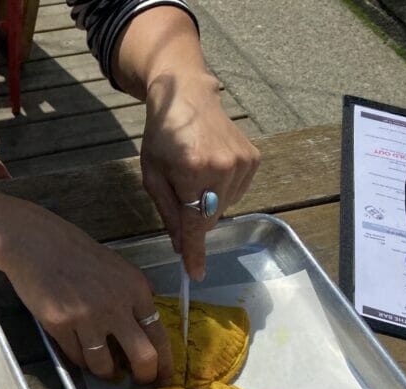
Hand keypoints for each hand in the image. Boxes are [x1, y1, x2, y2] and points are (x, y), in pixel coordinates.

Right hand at [1, 202, 172, 383]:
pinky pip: (77, 357)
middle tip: (140, 382)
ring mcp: (87, 318)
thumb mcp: (118, 268)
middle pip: (143, 357)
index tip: (163, 377)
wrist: (38, 245)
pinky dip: (81, 360)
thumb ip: (134, 294)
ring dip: (107, 372)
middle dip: (145, 376)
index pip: (159, 335)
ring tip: (105, 370)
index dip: (165, 363)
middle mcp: (116, 306)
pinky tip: (81, 353)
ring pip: (105, 364)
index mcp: (135, 290)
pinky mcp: (61, 326)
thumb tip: (146, 321)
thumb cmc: (77, 254)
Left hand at [139, 71, 259, 279]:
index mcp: (193, 171)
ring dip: (207, 203)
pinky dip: (221, 191)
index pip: (196, 223)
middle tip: (180, 192)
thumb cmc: (162, 136)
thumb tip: (180, 245)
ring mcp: (242, 163)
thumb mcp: (152, 175)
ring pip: (223, 208)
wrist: (187, 96)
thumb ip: (168, 212)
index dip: (195, 252)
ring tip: (194, 174)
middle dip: (193, 217)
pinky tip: (210, 169)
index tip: (196, 274)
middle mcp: (222, 167)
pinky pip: (236, 194)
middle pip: (209, 218)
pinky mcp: (253, 159)